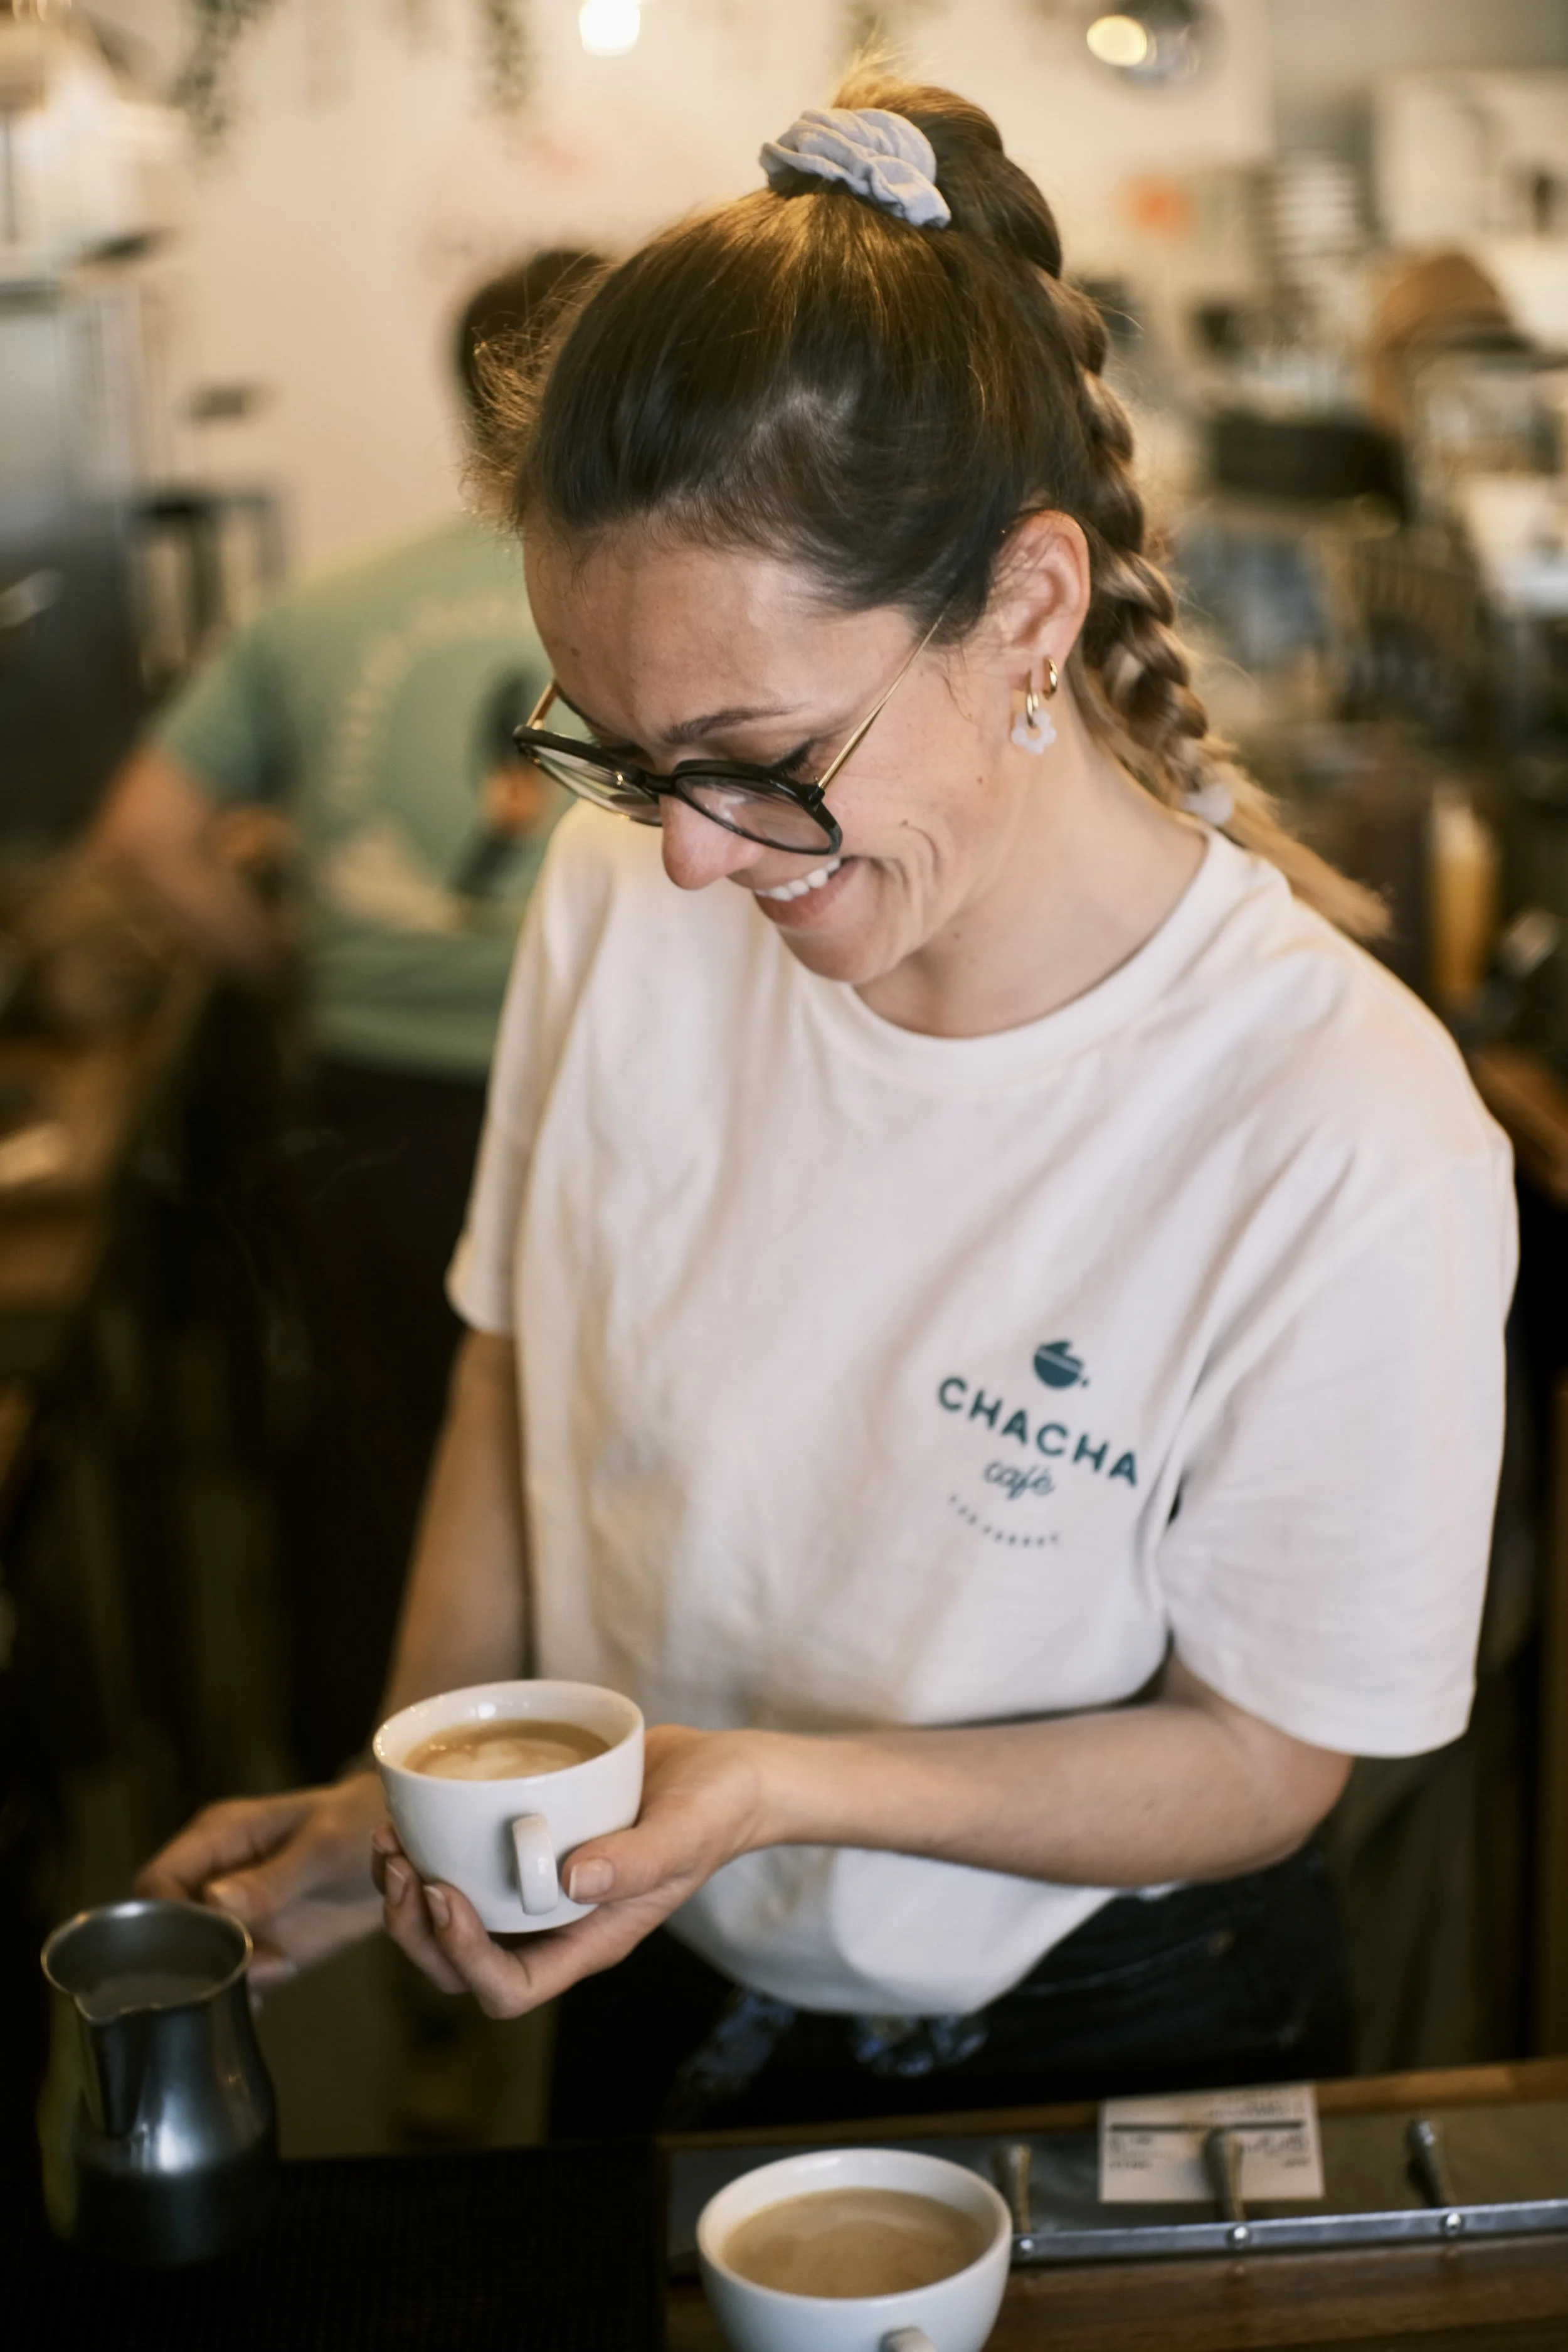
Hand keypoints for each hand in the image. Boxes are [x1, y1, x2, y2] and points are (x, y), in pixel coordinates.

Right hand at [134, 1773, 387, 1988]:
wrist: (403, 1847)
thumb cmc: (358, 1824)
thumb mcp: (323, 1847)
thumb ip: (272, 1877)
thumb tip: (212, 1900)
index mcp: (218, 1838)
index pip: (157, 1882)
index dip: (163, 1918)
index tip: (196, 1948)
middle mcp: (215, 1877)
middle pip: (167, 1928)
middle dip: (191, 1959)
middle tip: (237, 1972)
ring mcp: (235, 1915)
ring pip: (195, 1959)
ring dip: (218, 1980)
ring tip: (268, 1975)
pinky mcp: (260, 1944)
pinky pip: (229, 1976)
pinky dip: (238, 1992)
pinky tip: (262, 1997)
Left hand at [374, 1725, 769, 2016]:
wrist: (726, 1776)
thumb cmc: (716, 1810)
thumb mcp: (687, 1831)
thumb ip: (640, 1860)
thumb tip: (574, 1878)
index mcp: (591, 1940)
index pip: (510, 1988)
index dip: (464, 1956)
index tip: (446, 1892)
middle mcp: (558, 1924)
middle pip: (461, 1967)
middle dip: (416, 1928)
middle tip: (399, 1867)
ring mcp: (542, 1887)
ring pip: (454, 1922)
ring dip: (410, 1894)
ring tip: (391, 1842)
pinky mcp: (535, 1846)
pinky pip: (471, 1869)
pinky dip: (433, 1850)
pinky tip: (417, 1813)